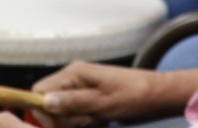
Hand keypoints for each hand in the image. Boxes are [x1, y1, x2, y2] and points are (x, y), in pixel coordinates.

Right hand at [29, 62, 157, 127]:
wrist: (158, 95)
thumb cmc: (134, 96)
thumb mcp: (103, 103)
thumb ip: (72, 102)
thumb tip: (44, 102)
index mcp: (74, 73)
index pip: (39, 91)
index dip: (43, 110)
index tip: (59, 124)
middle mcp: (74, 77)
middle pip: (48, 103)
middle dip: (62, 118)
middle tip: (87, 120)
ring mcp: (81, 87)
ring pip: (62, 111)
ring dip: (74, 121)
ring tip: (96, 119)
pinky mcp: (88, 98)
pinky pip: (75, 114)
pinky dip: (83, 121)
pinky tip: (98, 120)